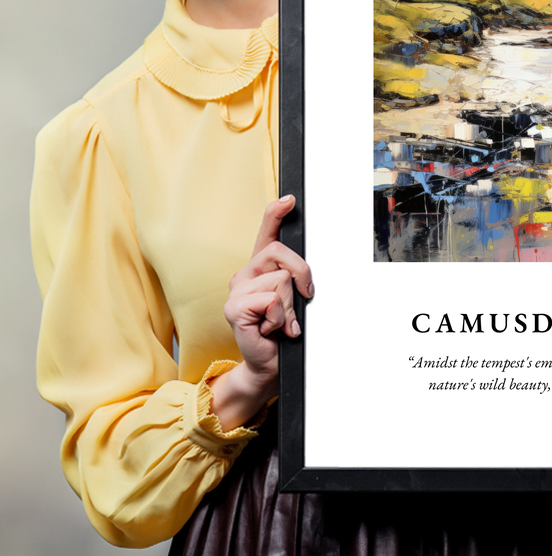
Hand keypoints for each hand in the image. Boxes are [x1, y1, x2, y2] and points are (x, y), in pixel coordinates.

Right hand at [209, 195, 313, 429]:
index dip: (276, 213)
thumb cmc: (283, 332)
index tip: (290, 199)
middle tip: (302, 299)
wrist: (269, 364)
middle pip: (281, 253)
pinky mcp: (234, 308)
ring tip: (281, 322)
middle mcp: (245, 274)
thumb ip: (295, 280)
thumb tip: (304, 273)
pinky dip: (280, 318)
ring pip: (281, 280)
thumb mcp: (294, 300)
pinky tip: (271, 329)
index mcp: (260, 269)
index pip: (266, 233)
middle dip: (302, 275)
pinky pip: (271, 300)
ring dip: (290, 306)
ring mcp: (237, 290)